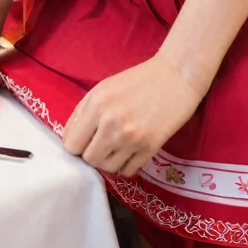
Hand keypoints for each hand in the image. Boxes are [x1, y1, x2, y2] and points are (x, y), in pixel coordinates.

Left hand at [62, 55, 203, 177]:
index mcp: (96, 103)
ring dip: (110, 160)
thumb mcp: (104, 87)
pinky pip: (127, 171)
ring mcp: (131, 138)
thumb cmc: (139, 79)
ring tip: (119, 145)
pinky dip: (126, 164)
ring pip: (107, 168)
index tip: (85, 140)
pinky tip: (132, 150)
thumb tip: (70, 140)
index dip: (77, 144)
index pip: (71, 144)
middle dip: (93, 153)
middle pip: (88, 159)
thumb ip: (84, 112)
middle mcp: (111, 123)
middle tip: (103, 142)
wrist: (177, 75)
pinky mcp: (149, 148)